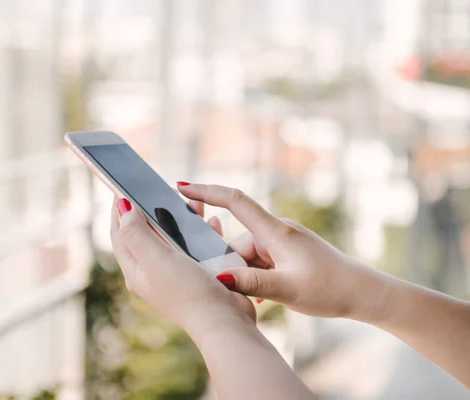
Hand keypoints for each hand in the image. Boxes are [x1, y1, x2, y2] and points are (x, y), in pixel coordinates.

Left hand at [109, 198, 255, 332]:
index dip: (119, 210)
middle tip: (154, 189)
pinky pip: (194, 245)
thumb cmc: (188, 292)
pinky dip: (199, 232)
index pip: (120, 234)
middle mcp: (152, 272)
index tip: (121, 187)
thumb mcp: (156, 259)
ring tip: (187, 202)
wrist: (224, 320)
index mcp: (137, 270)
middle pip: (145, 234)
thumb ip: (137, 233)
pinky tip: (209, 223)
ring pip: (172, 237)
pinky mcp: (196, 273)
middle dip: (149, 210)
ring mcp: (175, 274)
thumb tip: (123, 209)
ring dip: (177, 219)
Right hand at [177, 183, 389, 320]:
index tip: (182, 187)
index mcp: (275, 232)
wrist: (364, 293)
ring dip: (250, 275)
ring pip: (249, 255)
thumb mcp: (287, 289)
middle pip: (239, 242)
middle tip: (252, 294)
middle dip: (236, 266)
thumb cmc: (330, 289)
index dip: (206, 191)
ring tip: (267, 298)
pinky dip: (260, 276)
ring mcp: (284, 241)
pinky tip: (269, 296)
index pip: (235, 201)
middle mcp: (278, 231)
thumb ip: (251, 282)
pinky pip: (263, 260)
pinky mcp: (290, 252)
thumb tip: (219, 277)